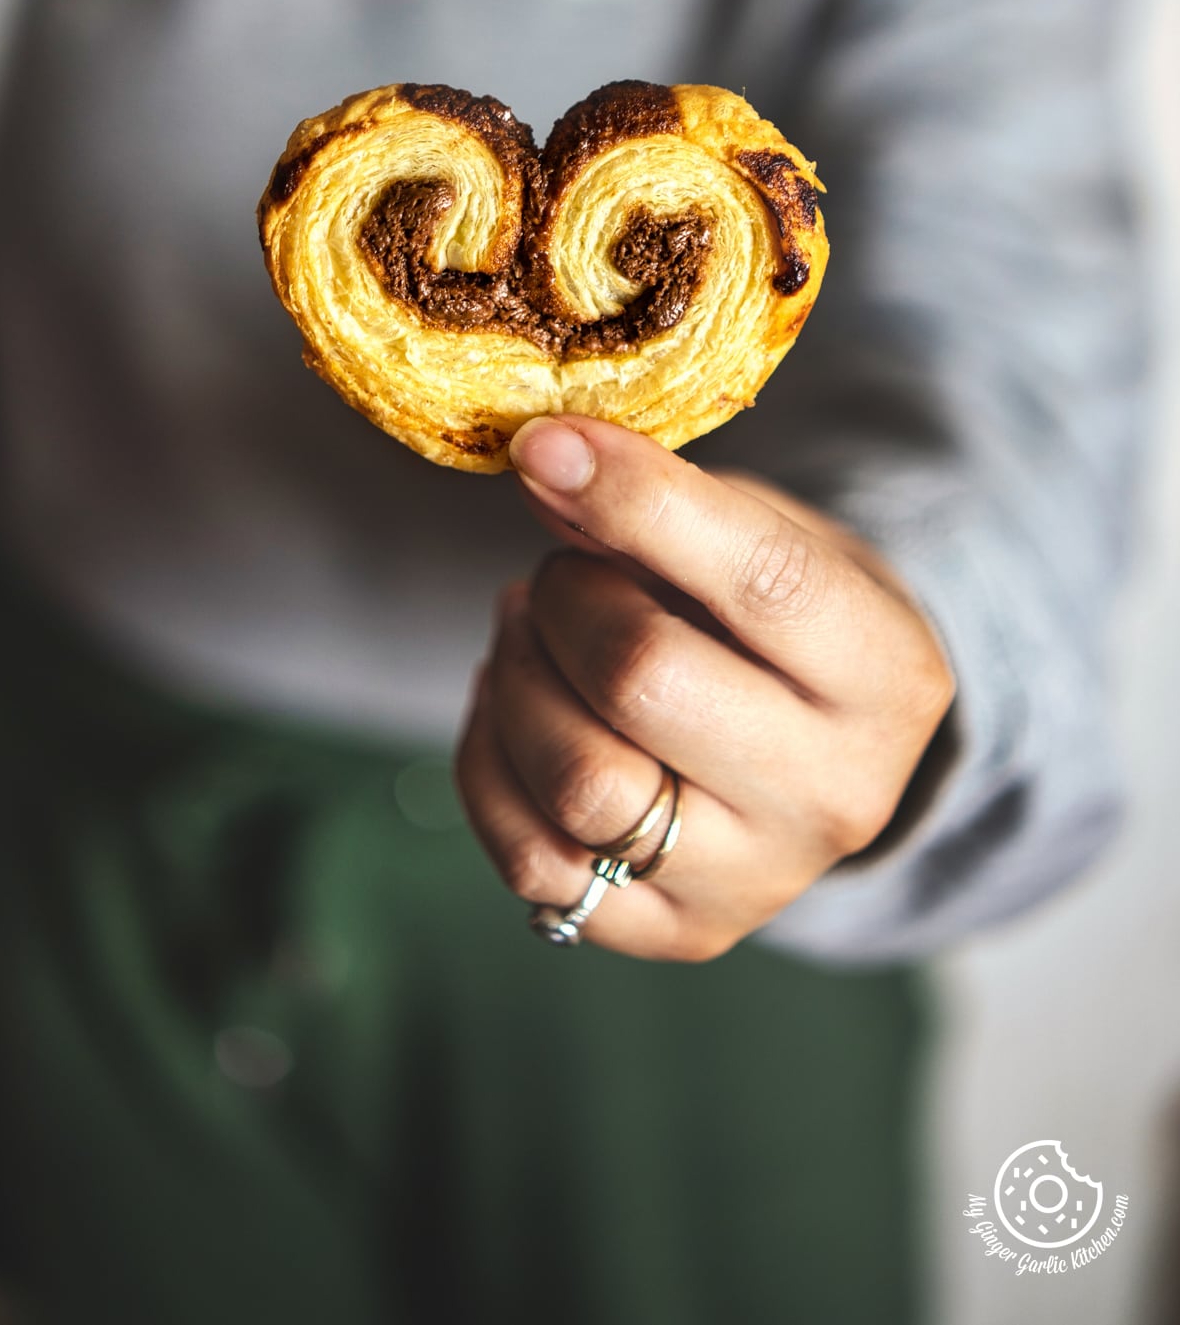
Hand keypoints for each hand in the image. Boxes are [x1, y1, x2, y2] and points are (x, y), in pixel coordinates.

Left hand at [454, 415, 954, 960]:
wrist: (830, 753)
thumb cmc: (786, 618)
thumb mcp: (767, 533)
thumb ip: (664, 502)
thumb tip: (544, 466)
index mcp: (888, 676)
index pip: (759, 581)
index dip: (635, 499)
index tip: (547, 446)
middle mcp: (836, 795)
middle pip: (643, 681)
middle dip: (566, 599)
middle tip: (560, 573)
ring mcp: (757, 882)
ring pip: (576, 783)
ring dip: (519, 678)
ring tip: (530, 632)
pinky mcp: (677, 934)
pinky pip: (531, 864)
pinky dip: (491, 764)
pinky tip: (516, 708)